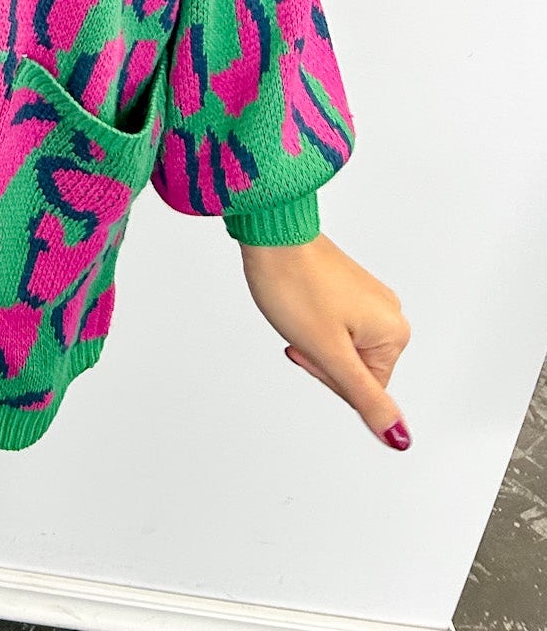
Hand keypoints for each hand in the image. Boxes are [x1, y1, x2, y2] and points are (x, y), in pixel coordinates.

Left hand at [237, 233, 411, 446]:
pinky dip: (313, 324)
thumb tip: (399, 439)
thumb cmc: (296, 284)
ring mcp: (370, 299)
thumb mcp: (330, 353)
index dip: (328, 374)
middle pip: (355, 368)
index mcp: (395, 333)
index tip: (310, 345)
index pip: (366, 390)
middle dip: (322, 357)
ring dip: (316, 340)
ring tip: (300, 312)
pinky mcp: (350, 289)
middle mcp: (390, 314)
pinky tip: (300, 305)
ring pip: (341, 347)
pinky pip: (335, 326)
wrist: (273, 232)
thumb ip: (366, 398)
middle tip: (303, 327)